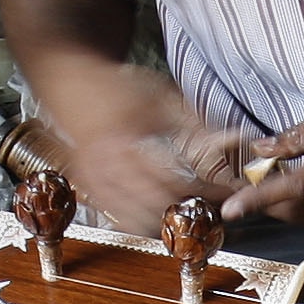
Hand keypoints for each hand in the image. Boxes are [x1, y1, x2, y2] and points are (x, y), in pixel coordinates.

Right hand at [31, 68, 250, 234]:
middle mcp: (110, 163)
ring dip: (167, 219)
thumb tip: (232, 139)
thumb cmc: (116, 87)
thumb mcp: (160, 97)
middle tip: (213, 205)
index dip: (206, 191)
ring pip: (137, 218)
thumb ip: (195, 123)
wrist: (71, 83)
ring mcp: (96, 178)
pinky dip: (140, 219)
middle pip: (158, 205)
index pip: (177, 180)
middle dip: (190, 209)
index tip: (228, 192)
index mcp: (130, 139)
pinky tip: (157, 212)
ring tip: (188, 208)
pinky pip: (117, 216)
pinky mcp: (88, 185)